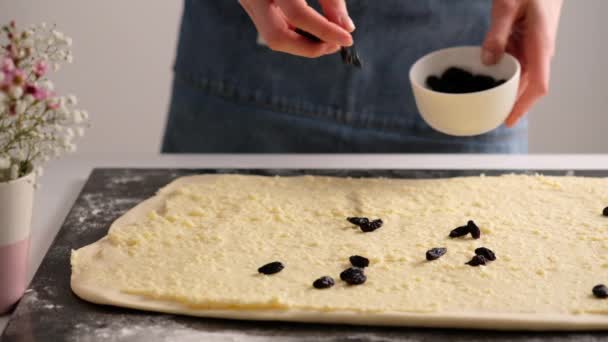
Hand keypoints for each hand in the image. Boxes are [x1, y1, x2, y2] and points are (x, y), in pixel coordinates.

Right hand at [238, 0, 354, 57]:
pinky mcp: (251, 2)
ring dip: (303, 43)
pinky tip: (313, 28)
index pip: (298, 15)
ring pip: (272, 37)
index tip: (348, 39)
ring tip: (328, 36)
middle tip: (334, 44)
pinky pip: (272, 26)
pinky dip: (295, 32)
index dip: (326, 32)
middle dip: (309, 48)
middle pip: (277, 37)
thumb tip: (345, 27)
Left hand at [482, 0, 562, 126]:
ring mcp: (535, 49)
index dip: (523, 106)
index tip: (508, 120)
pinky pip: (515, 64)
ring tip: (482, 100)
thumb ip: (497, 33)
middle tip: (484, 114)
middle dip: (508, 102)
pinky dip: (501, 73)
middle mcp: (540, 52)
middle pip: (526, 86)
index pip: (537, 85)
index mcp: (540, 45)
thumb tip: (488, 60)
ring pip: (519, 77)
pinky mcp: (527, 44)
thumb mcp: (508, 6)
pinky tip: (486, 77)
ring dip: (502, 88)